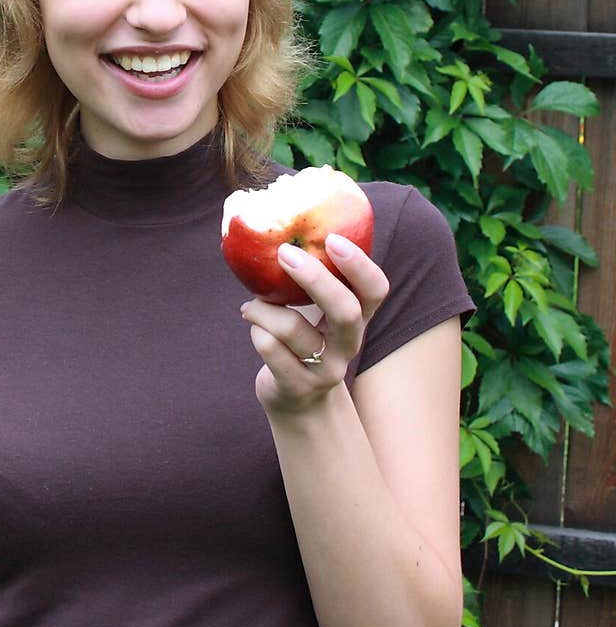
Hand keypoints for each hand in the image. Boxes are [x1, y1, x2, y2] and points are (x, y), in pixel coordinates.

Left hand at [241, 233, 389, 415]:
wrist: (298, 401)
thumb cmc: (303, 339)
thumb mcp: (315, 311)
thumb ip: (309, 279)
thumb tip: (277, 225)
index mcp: (358, 317)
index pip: (376, 289)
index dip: (359, 264)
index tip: (332, 238)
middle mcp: (349, 344)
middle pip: (345, 310)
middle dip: (314, 277)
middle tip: (284, 252)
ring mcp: (326, 370)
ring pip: (291, 327)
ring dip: (262, 308)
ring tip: (251, 305)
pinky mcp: (298, 386)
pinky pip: (269, 348)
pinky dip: (256, 330)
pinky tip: (255, 328)